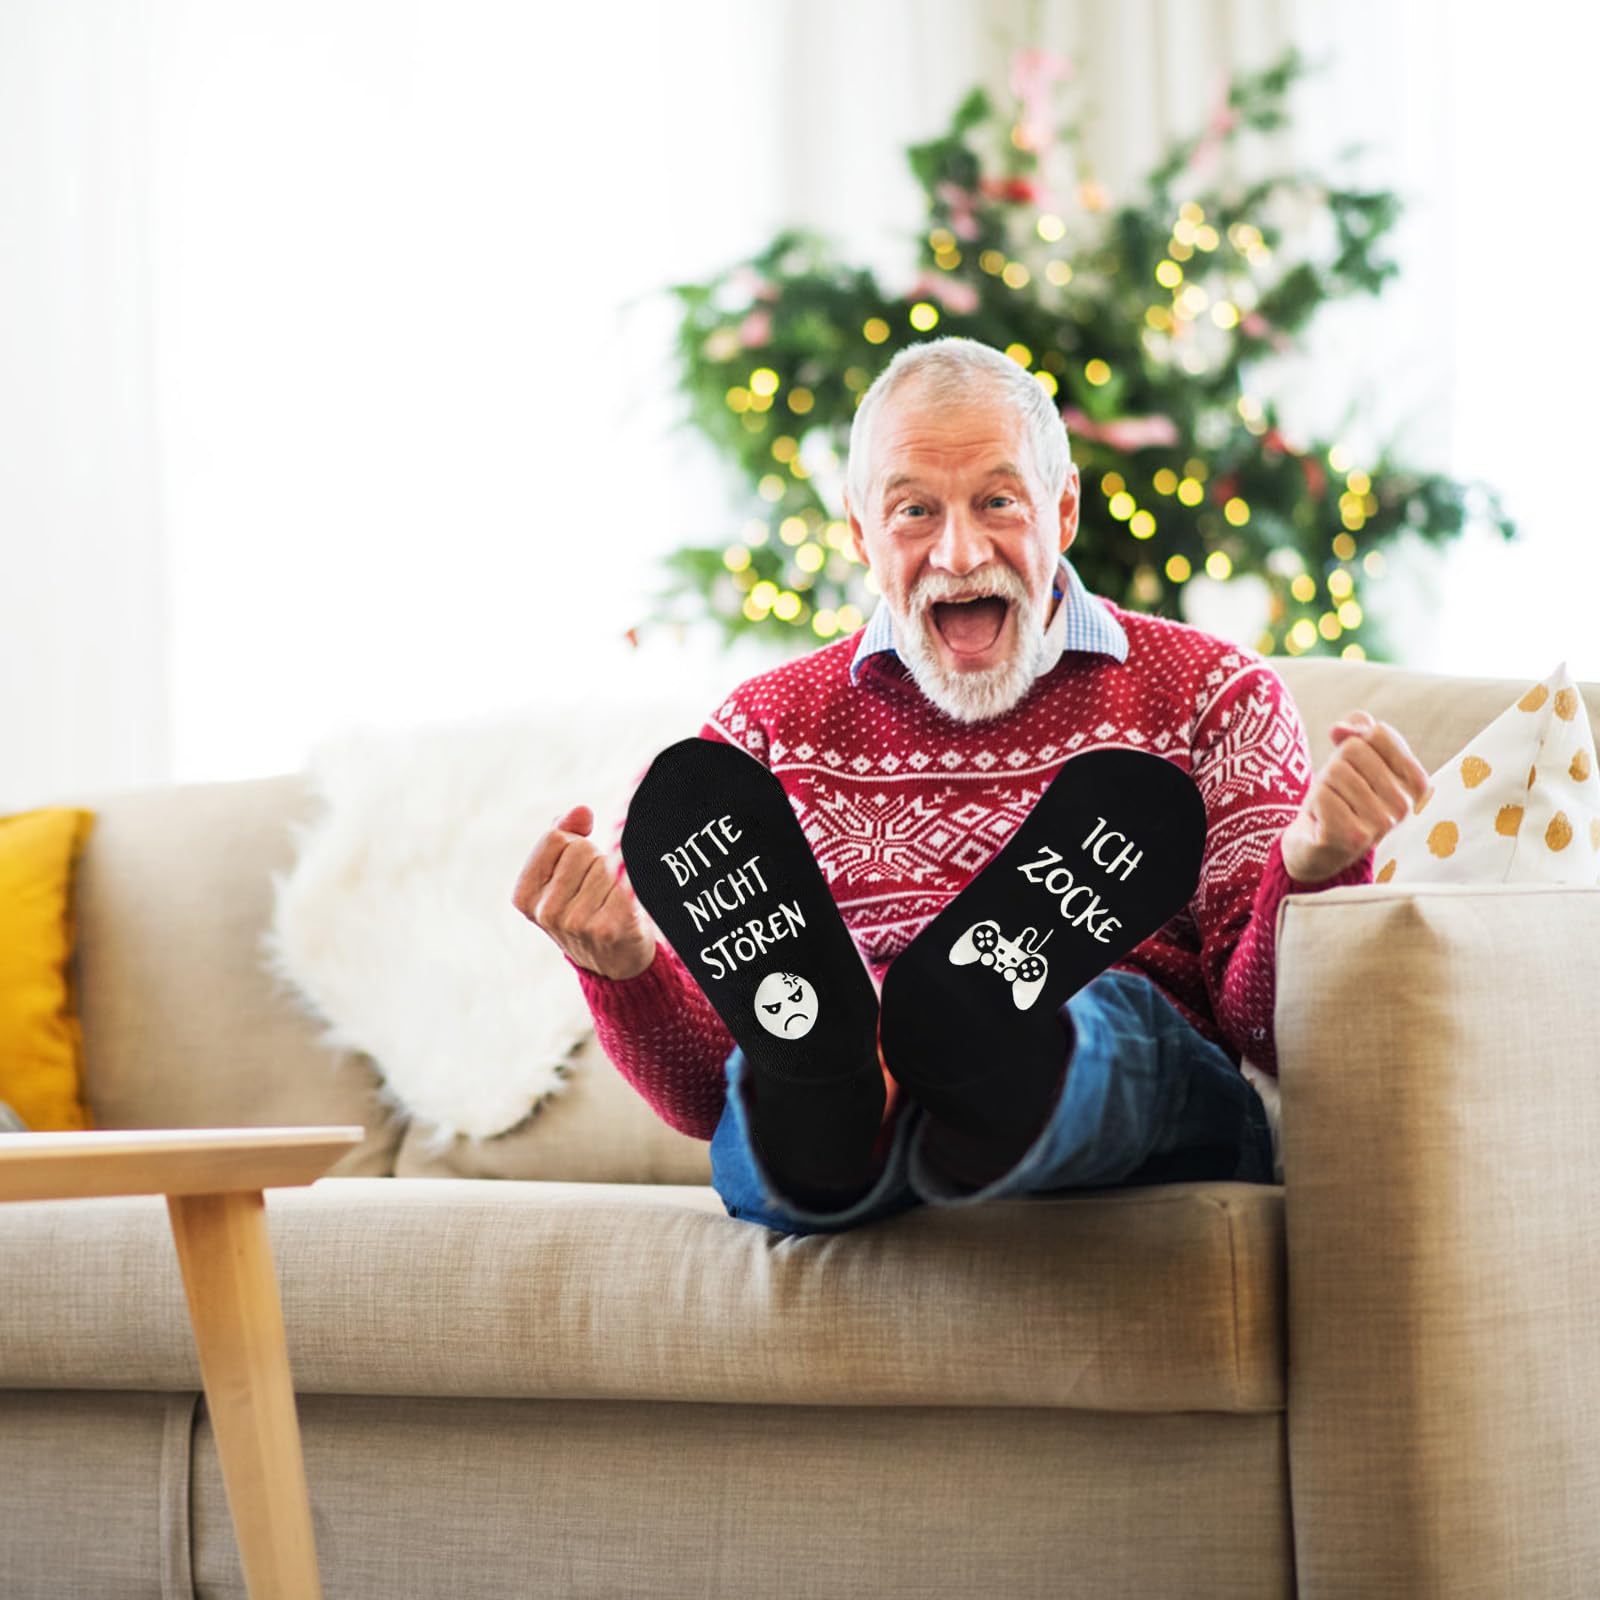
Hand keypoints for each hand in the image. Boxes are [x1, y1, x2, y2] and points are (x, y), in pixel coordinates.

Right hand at [511, 804, 656, 979]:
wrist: (615, 963)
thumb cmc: (587, 907)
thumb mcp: (561, 873)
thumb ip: (564, 834)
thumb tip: (581, 810)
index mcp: (524, 895)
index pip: (556, 837)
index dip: (575, 845)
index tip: (578, 871)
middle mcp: (545, 912)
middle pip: (581, 849)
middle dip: (595, 861)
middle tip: (597, 891)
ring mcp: (574, 922)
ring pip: (605, 864)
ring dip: (615, 877)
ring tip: (610, 902)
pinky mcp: (606, 928)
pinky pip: (625, 882)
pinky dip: (631, 889)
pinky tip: (625, 910)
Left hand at [1280, 710, 1430, 884]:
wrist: (1318, 846)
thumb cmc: (1341, 797)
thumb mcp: (1351, 758)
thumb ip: (1355, 731)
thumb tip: (1341, 729)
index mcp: (1417, 782)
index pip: (1379, 733)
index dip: (1354, 744)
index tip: (1355, 771)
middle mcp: (1406, 805)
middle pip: (1353, 750)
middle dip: (1335, 767)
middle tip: (1339, 794)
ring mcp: (1382, 824)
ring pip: (1336, 771)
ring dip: (1323, 787)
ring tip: (1332, 808)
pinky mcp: (1353, 838)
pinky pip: (1321, 795)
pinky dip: (1314, 804)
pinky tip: (1323, 822)